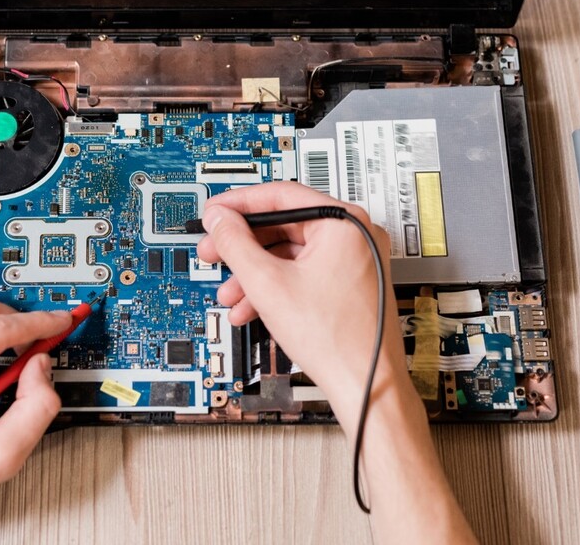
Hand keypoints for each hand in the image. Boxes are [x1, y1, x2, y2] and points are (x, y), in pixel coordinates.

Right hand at [195, 182, 406, 426]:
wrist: (365, 385)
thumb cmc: (337, 339)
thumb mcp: (268, 283)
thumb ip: (236, 244)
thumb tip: (219, 220)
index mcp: (345, 222)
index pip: (281, 195)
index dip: (239, 205)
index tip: (215, 214)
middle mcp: (356, 234)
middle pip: (284, 225)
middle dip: (243, 247)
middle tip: (214, 253)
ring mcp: (356, 259)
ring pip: (291, 254)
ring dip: (254, 272)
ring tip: (230, 293)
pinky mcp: (350, 282)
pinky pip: (304, 272)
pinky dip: (276, 286)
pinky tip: (251, 307)